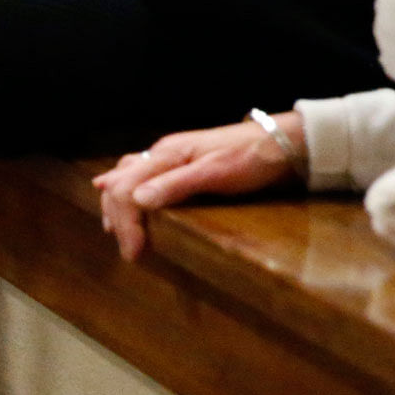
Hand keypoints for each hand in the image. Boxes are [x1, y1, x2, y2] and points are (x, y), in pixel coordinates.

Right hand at [92, 113, 303, 260]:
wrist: (280, 142)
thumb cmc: (251, 157)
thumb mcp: (216, 173)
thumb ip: (176, 184)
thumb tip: (137, 200)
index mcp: (166, 154)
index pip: (126, 188)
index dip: (126, 222)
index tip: (135, 252)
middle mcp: (161, 153)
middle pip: (120, 182)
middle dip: (117, 217)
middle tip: (129, 251)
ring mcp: (169, 157)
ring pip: (126, 177)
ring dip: (117, 205)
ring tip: (114, 229)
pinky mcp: (179, 163)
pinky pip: (140, 176)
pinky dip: (127, 192)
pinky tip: (128, 201)